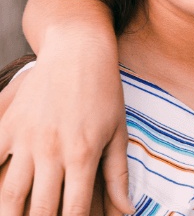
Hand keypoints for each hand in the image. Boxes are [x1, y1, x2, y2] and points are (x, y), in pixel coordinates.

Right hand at [0, 38, 132, 215]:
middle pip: (40, 209)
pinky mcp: (8, 125)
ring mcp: (27, 138)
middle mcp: (53, 150)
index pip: (74, 210)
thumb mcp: (118, 130)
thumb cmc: (104, 91)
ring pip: (9, 195)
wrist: (78, 50)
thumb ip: (117, 174)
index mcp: (84, 153)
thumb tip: (126, 212)